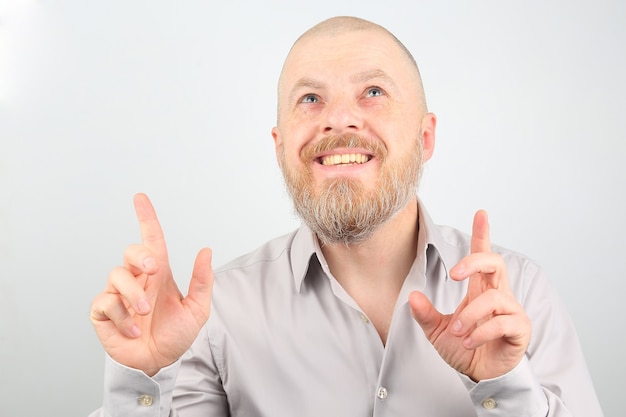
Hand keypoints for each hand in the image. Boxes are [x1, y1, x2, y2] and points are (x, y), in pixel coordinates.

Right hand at [90, 193, 213, 375]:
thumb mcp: (196, 309)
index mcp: (159, 274)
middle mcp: (137, 279)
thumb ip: (202, 281)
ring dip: (134, 295)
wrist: (158, 363)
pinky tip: (133, 329)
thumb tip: (206, 251)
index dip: (146, 218)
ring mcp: (118, 294)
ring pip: (117, 275)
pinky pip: (105, 302)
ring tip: (146, 314)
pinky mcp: (103, 312)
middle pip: (130, 251)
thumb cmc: (175, 334)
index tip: (141, 198)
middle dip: (140, 255)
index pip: (152, 240)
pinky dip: (122, 317)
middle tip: (154, 270)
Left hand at [409, 210, 530, 380]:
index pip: (482, 257)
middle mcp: (497, 295)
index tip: (481, 214)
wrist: (480, 376)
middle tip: (454, 274)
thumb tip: (412, 296)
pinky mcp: (519, 330)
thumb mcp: (437, 331)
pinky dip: (482, 332)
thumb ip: (425, 314)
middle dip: (475, 262)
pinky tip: (469, 341)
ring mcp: (510, 312)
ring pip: (495, 298)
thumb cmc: (464, 348)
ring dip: (471, 314)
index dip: (482, 235)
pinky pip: (503, 323)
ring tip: (458, 331)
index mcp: (479, 290)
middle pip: (495, 263)